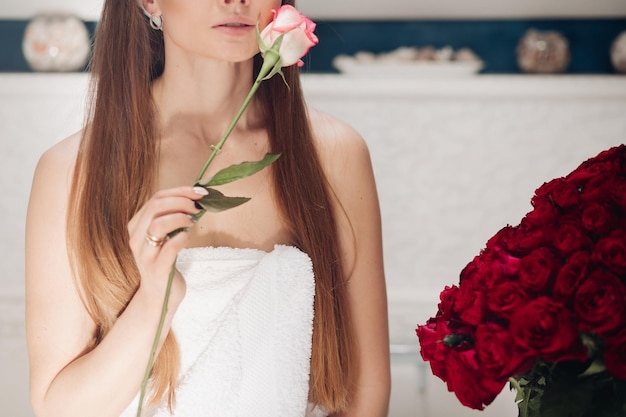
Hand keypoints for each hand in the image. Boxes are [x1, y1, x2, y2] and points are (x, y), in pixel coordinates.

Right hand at [127, 186, 206, 310]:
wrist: (159, 296)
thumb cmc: (165, 262)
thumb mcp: (164, 236)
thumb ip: (172, 217)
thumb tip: (196, 198)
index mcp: (137, 226)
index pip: (156, 198)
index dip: (180, 191)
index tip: (199, 192)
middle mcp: (136, 238)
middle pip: (156, 206)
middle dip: (181, 202)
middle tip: (198, 207)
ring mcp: (145, 254)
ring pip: (158, 224)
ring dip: (181, 217)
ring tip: (193, 221)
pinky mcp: (156, 269)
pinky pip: (169, 248)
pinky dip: (181, 238)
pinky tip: (188, 236)